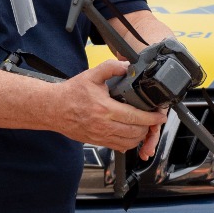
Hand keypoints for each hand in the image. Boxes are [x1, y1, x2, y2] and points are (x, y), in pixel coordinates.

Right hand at [52, 60, 167, 152]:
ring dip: (140, 136)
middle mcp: (103, 125)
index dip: (151, 118)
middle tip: (153, 120)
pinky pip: (119, 147)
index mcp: (104, 109)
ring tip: (144, 126)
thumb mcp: (91, 75)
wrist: (53, 108)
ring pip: (128, 142)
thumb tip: (126, 65)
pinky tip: (131, 133)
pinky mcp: (97, 141)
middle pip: (135, 132)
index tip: (160, 115)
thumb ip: (110, 67)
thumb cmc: (71, 93)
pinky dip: (129, 142)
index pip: (135, 117)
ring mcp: (100, 136)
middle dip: (148, 127)